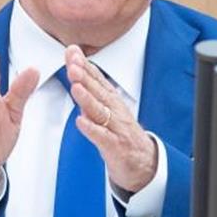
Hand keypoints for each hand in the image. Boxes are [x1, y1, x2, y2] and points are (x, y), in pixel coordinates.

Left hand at [65, 45, 157, 192]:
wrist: (144, 163)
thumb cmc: (122, 135)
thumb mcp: (107, 110)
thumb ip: (91, 93)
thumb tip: (76, 72)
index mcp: (112, 101)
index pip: (97, 79)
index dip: (85, 65)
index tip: (73, 52)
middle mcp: (115, 111)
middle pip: (98, 91)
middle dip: (85, 77)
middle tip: (72, 64)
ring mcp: (116, 128)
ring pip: (100, 111)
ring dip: (88, 98)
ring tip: (76, 87)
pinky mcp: (115, 146)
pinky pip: (102, 136)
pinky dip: (91, 129)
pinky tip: (80, 121)